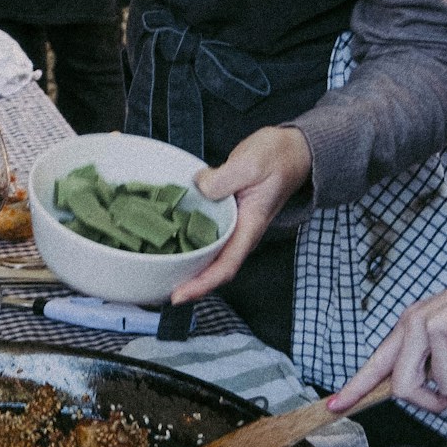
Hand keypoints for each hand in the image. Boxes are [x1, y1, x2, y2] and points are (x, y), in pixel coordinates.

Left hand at [170, 125, 312, 302]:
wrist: (290, 151)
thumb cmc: (276, 157)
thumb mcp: (251, 163)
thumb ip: (224, 178)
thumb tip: (199, 189)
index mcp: (250, 227)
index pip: (226, 267)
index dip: (202, 285)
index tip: (179, 295)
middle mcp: (240, 234)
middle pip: (213, 270)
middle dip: (187, 284)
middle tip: (156, 288)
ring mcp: (232, 227)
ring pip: (207, 256)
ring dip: (184, 267)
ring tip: (157, 273)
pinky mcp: (224, 217)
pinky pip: (203, 237)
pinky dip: (184, 243)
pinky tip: (165, 242)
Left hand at [328, 264, 446, 417]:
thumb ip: (433, 361)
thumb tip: (432, 394)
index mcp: (410, 325)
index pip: (376, 362)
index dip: (355, 388)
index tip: (335, 406)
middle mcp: (416, 324)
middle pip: (403, 388)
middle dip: (432, 403)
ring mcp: (434, 327)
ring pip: (445, 387)